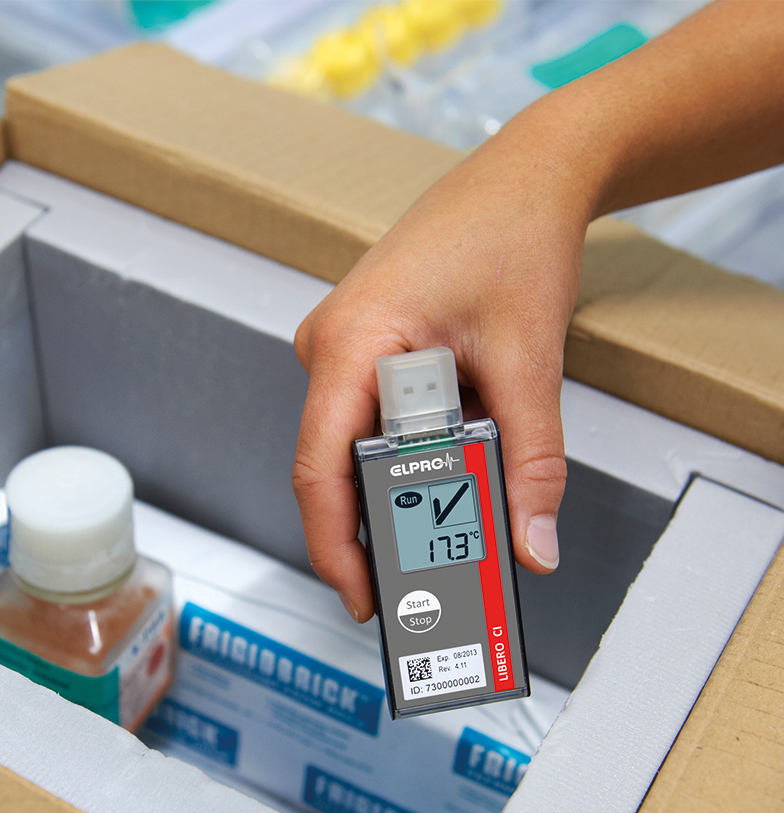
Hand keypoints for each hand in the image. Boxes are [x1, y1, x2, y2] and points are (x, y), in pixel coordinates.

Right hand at [293, 134, 589, 621]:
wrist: (526, 175)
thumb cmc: (512, 237)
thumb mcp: (528, 363)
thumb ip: (532, 462)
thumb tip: (532, 543)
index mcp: (349, 343)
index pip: (319, 469)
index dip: (335, 546)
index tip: (365, 598)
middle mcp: (329, 346)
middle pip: (335, 465)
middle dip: (378, 526)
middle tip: (424, 579)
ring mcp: (342, 346)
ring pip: (357, 443)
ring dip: (402, 485)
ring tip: (452, 521)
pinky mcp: (364, 347)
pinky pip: (373, 417)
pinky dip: (409, 451)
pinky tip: (453, 462)